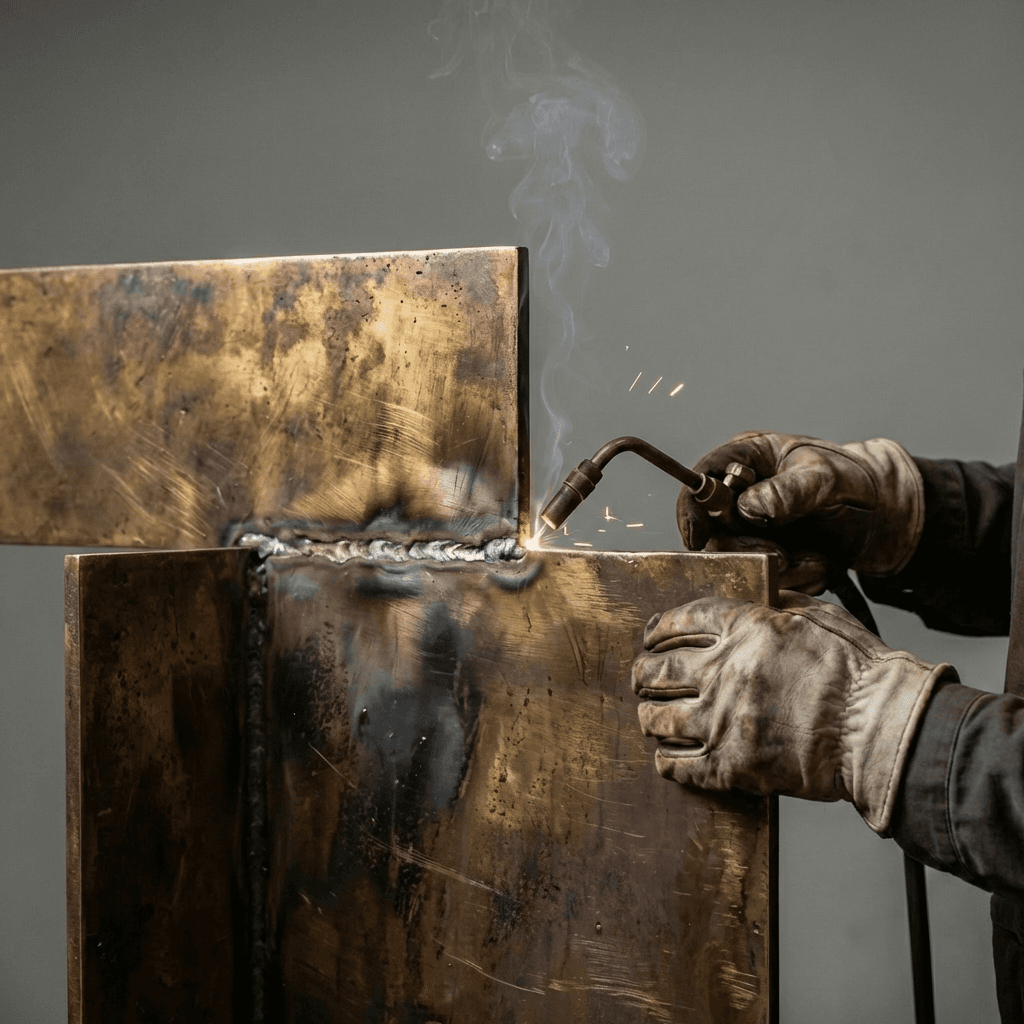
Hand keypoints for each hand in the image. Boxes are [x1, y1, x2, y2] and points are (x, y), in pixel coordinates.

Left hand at [631, 592, 953, 832]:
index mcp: (745, 630)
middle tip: (641, 677)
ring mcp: (725, 721)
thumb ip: (784, 604)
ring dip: (649, 716)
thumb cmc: (862, 674)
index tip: (650, 636)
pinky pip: (680, 765)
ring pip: (659, 718)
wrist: (882, 731)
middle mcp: (725, 673)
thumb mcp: (821, 617)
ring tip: (649, 716)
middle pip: (659, 669)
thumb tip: (767, 596)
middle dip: (643, 673)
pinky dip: (666, 761)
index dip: (658, 628)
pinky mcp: (733, 767)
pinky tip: (665, 758)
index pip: (682, 621)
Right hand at [676, 432, 924, 594]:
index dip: (692, 509)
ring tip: (814, 561)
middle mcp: (741, 495)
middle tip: (781, 557)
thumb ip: (790, 489)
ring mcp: (752, 528)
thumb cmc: (857, 479)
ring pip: (736, 560)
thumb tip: (749, 508)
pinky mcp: (766, 556)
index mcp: (746, 459)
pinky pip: (762, 578)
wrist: (890, 515)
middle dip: (745, 550)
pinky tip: (819, 568)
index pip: (700, 480)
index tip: (698, 538)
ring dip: (775, 570)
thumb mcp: (827, 477)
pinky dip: (791, 582)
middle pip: (712, 528)